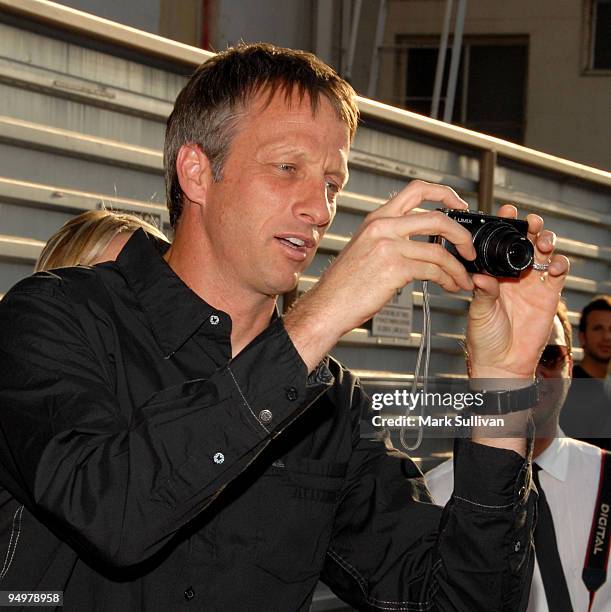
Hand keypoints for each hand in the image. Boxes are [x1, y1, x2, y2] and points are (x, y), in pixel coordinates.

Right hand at [284, 180, 476, 370]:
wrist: (327, 306)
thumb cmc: (344, 285)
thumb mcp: (365, 249)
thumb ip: (390, 239)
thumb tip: (423, 242)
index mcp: (376, 219)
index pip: (416, 190)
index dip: (444, 193)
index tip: (459, 205)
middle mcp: (382, 227)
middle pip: (436, 217)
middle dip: (461, 234)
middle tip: (469, 249)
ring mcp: (388, 246)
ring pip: (439, 250)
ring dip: (458, 267)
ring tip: (463, 278)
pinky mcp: (394, 268)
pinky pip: (433, 270)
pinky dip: (448, 279)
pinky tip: (449, 286)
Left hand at [466, 205, 569, 380]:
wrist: (502, 362)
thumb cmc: (484, 337)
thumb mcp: (479, 312)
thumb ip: (483, 292)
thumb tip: (481, 276)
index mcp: (493, 274)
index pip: (499, 243)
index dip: (504, 226)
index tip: (505, 212)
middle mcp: (513, 275)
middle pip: (526, 242)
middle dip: (530, 227)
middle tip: (529, 221)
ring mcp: (532, 284)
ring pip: (544, 253)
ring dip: (546, 241)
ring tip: (542, 241)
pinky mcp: (549, 296)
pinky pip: (558, 274)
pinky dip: (559, 264)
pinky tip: (553, 264)